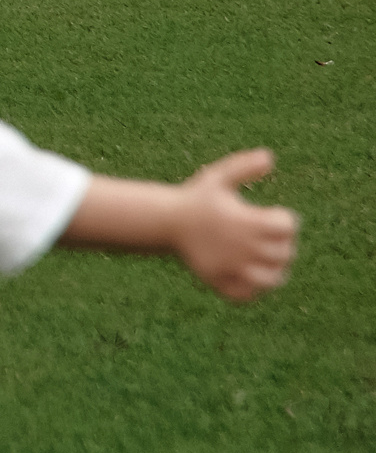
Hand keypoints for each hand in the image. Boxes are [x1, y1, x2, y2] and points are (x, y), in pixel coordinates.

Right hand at [173, 148, 297, 301]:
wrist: (164, 221)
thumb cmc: (195, 198)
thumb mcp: (217, 177)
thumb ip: (244, 166)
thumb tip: (270, 157)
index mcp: (245, 220)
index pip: (288, 226)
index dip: (284, 220)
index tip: (272, 216)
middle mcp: (242, 246)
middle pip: (285, 253)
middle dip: (282, 245)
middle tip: (268, 239)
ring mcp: (230, 266)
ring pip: (271, 279)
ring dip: (274, 272)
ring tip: (266, 262)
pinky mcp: (218, 280)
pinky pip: (245, 295)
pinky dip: (251, 290)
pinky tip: (247, 276)